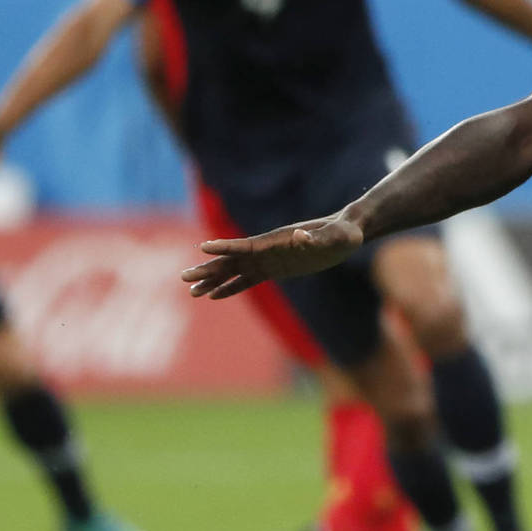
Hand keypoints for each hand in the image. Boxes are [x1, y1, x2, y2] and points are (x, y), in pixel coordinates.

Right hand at [182, 215, 364, 299]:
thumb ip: (318, 238)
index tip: (203, 248)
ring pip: (234, 272)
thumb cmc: (343, 233)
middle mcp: (268, 250)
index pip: (246, 245)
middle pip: (232, 260)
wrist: (347, 234)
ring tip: (192, 292)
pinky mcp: (275, 270)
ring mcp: (269, 260)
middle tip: (184, 278)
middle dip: (209, 269)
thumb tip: (300, 237)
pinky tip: (215, 296)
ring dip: (214, 281)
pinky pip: (248, 281)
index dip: (226, 247)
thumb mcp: (336, 236)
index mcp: (278, 241)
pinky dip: (231, 288)